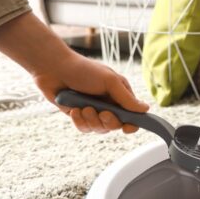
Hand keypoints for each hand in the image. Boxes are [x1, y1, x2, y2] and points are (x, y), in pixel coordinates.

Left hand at [33, 54, 148, 133]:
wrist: (54, 69)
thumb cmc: (83, 69)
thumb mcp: (110, 81)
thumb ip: (127, 98)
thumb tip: (145, 110)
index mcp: (119, 95)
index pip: (132, 116)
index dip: (132, 124)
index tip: (127, 127)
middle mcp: (108, 105)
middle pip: (116, 126)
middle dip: (108, 122)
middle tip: (101, 112)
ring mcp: (93, 111)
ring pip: (99, 129)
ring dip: (91, 120)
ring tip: (83, 107)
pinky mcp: (79, 116)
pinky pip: (84, 128)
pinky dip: (79, 121)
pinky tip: (74, 110)